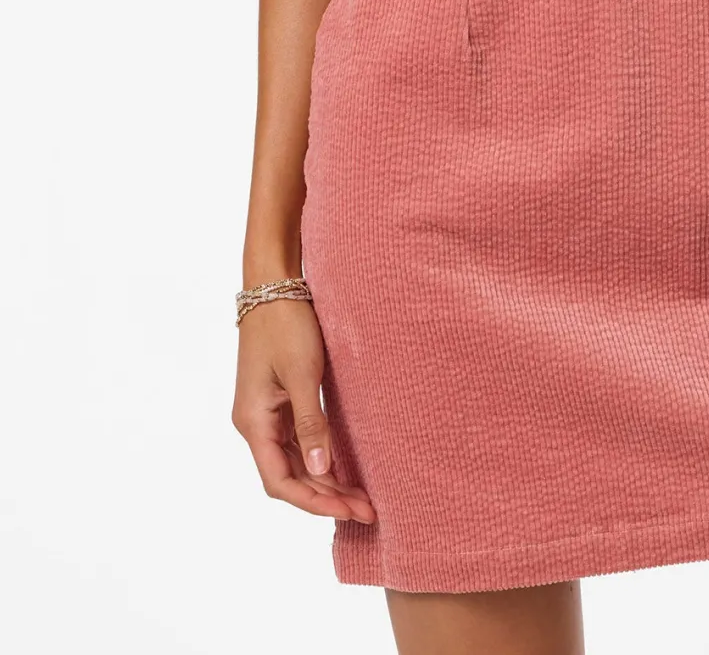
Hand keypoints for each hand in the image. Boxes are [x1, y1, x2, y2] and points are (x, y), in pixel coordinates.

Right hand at [231, 297, 376, 522]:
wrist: (273, 286)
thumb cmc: (286, 325)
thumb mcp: (303, 373)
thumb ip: (311, 423)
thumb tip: (322, 470)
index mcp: (253, 422)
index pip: (280, 481)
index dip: (313, 501)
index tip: (347, 510)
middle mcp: (255, 424)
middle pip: (288, 477)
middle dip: (325, 496)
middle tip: (366, 509)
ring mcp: (266, 414)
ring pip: (294, 463)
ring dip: (324, 480)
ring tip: (360, 497)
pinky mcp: (278, 402)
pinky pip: (298, 443)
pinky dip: (320, 458)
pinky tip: (343, 468)